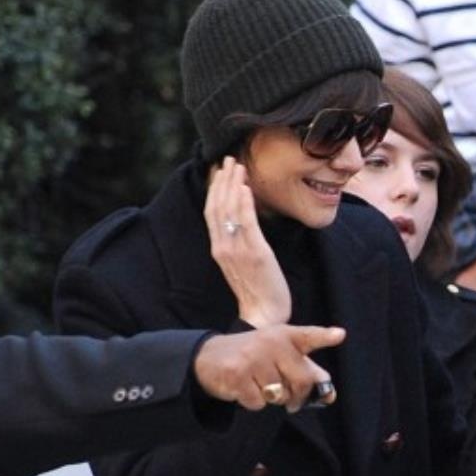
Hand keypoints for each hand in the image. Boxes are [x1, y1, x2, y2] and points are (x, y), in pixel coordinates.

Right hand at [193, 325, 345, 411]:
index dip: (324, 337)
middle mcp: (271, 343)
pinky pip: (258, 403)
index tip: (340, 335)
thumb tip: (330, 396)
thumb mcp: (280, 357)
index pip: (308, 336)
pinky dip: (252, 402)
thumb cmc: (254, 358)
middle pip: (301, 381)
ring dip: (270, 398)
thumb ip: (307, 372)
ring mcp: (253, 357)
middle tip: (292, 402)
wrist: (208, 357)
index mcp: (285, 336)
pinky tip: (243, 388)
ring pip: (279, 395)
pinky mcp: (237, 374)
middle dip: (298, 397)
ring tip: (257, 383)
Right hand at [205, 158, 289, 326]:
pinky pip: (247, 223)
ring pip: (230, 210)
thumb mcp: (243, 264)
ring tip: (238, 166)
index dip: (214, 189)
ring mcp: (237, 250)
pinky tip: (246, 187)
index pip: (212, 212)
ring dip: (233, 185)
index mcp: (219, 249)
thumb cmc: (258, 290)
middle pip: (217, 206)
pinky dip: (245, 203)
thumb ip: (239, 243)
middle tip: (228, 160)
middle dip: (222, 180)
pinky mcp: (255, 253)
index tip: (219, 170)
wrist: (264, 315)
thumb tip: (243, 225)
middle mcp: (223, 247)